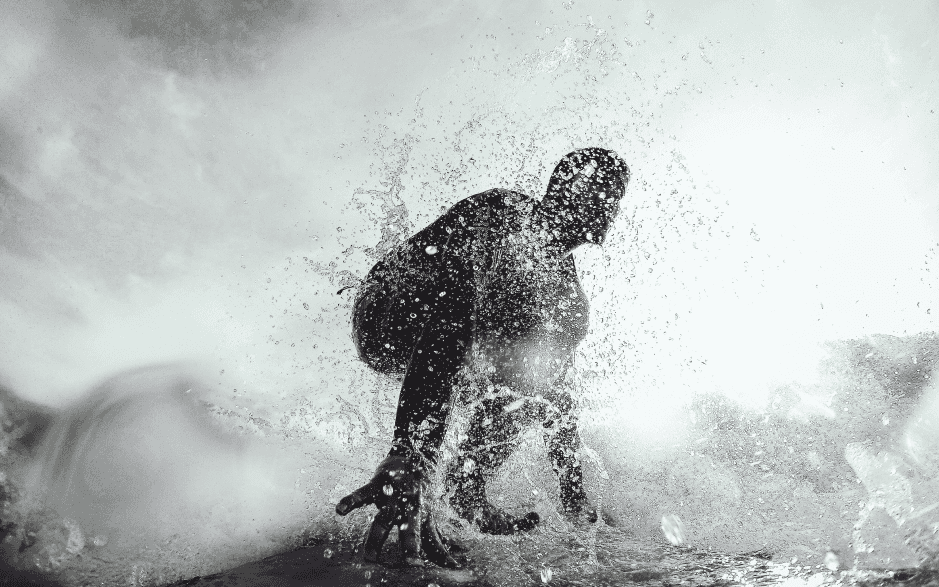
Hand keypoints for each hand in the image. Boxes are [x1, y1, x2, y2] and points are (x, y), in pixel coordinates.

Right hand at [335, 456, 459, 567]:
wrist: (412, 456)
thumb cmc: (420, 495)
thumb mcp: (429, 517)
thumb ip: (437, 543)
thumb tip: (454, 567)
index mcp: (423, 515)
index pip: (427, 537)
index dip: (430, 551)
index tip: (422, 567)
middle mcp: (410, 504)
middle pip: (409, 527)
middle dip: (410, 544)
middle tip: (410, 563)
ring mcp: (393, 494)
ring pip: (384, 518)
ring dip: (377, 539)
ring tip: (370, 558)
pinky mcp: (377, 484)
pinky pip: (362, 493)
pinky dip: (351, 501)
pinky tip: (340, 510)